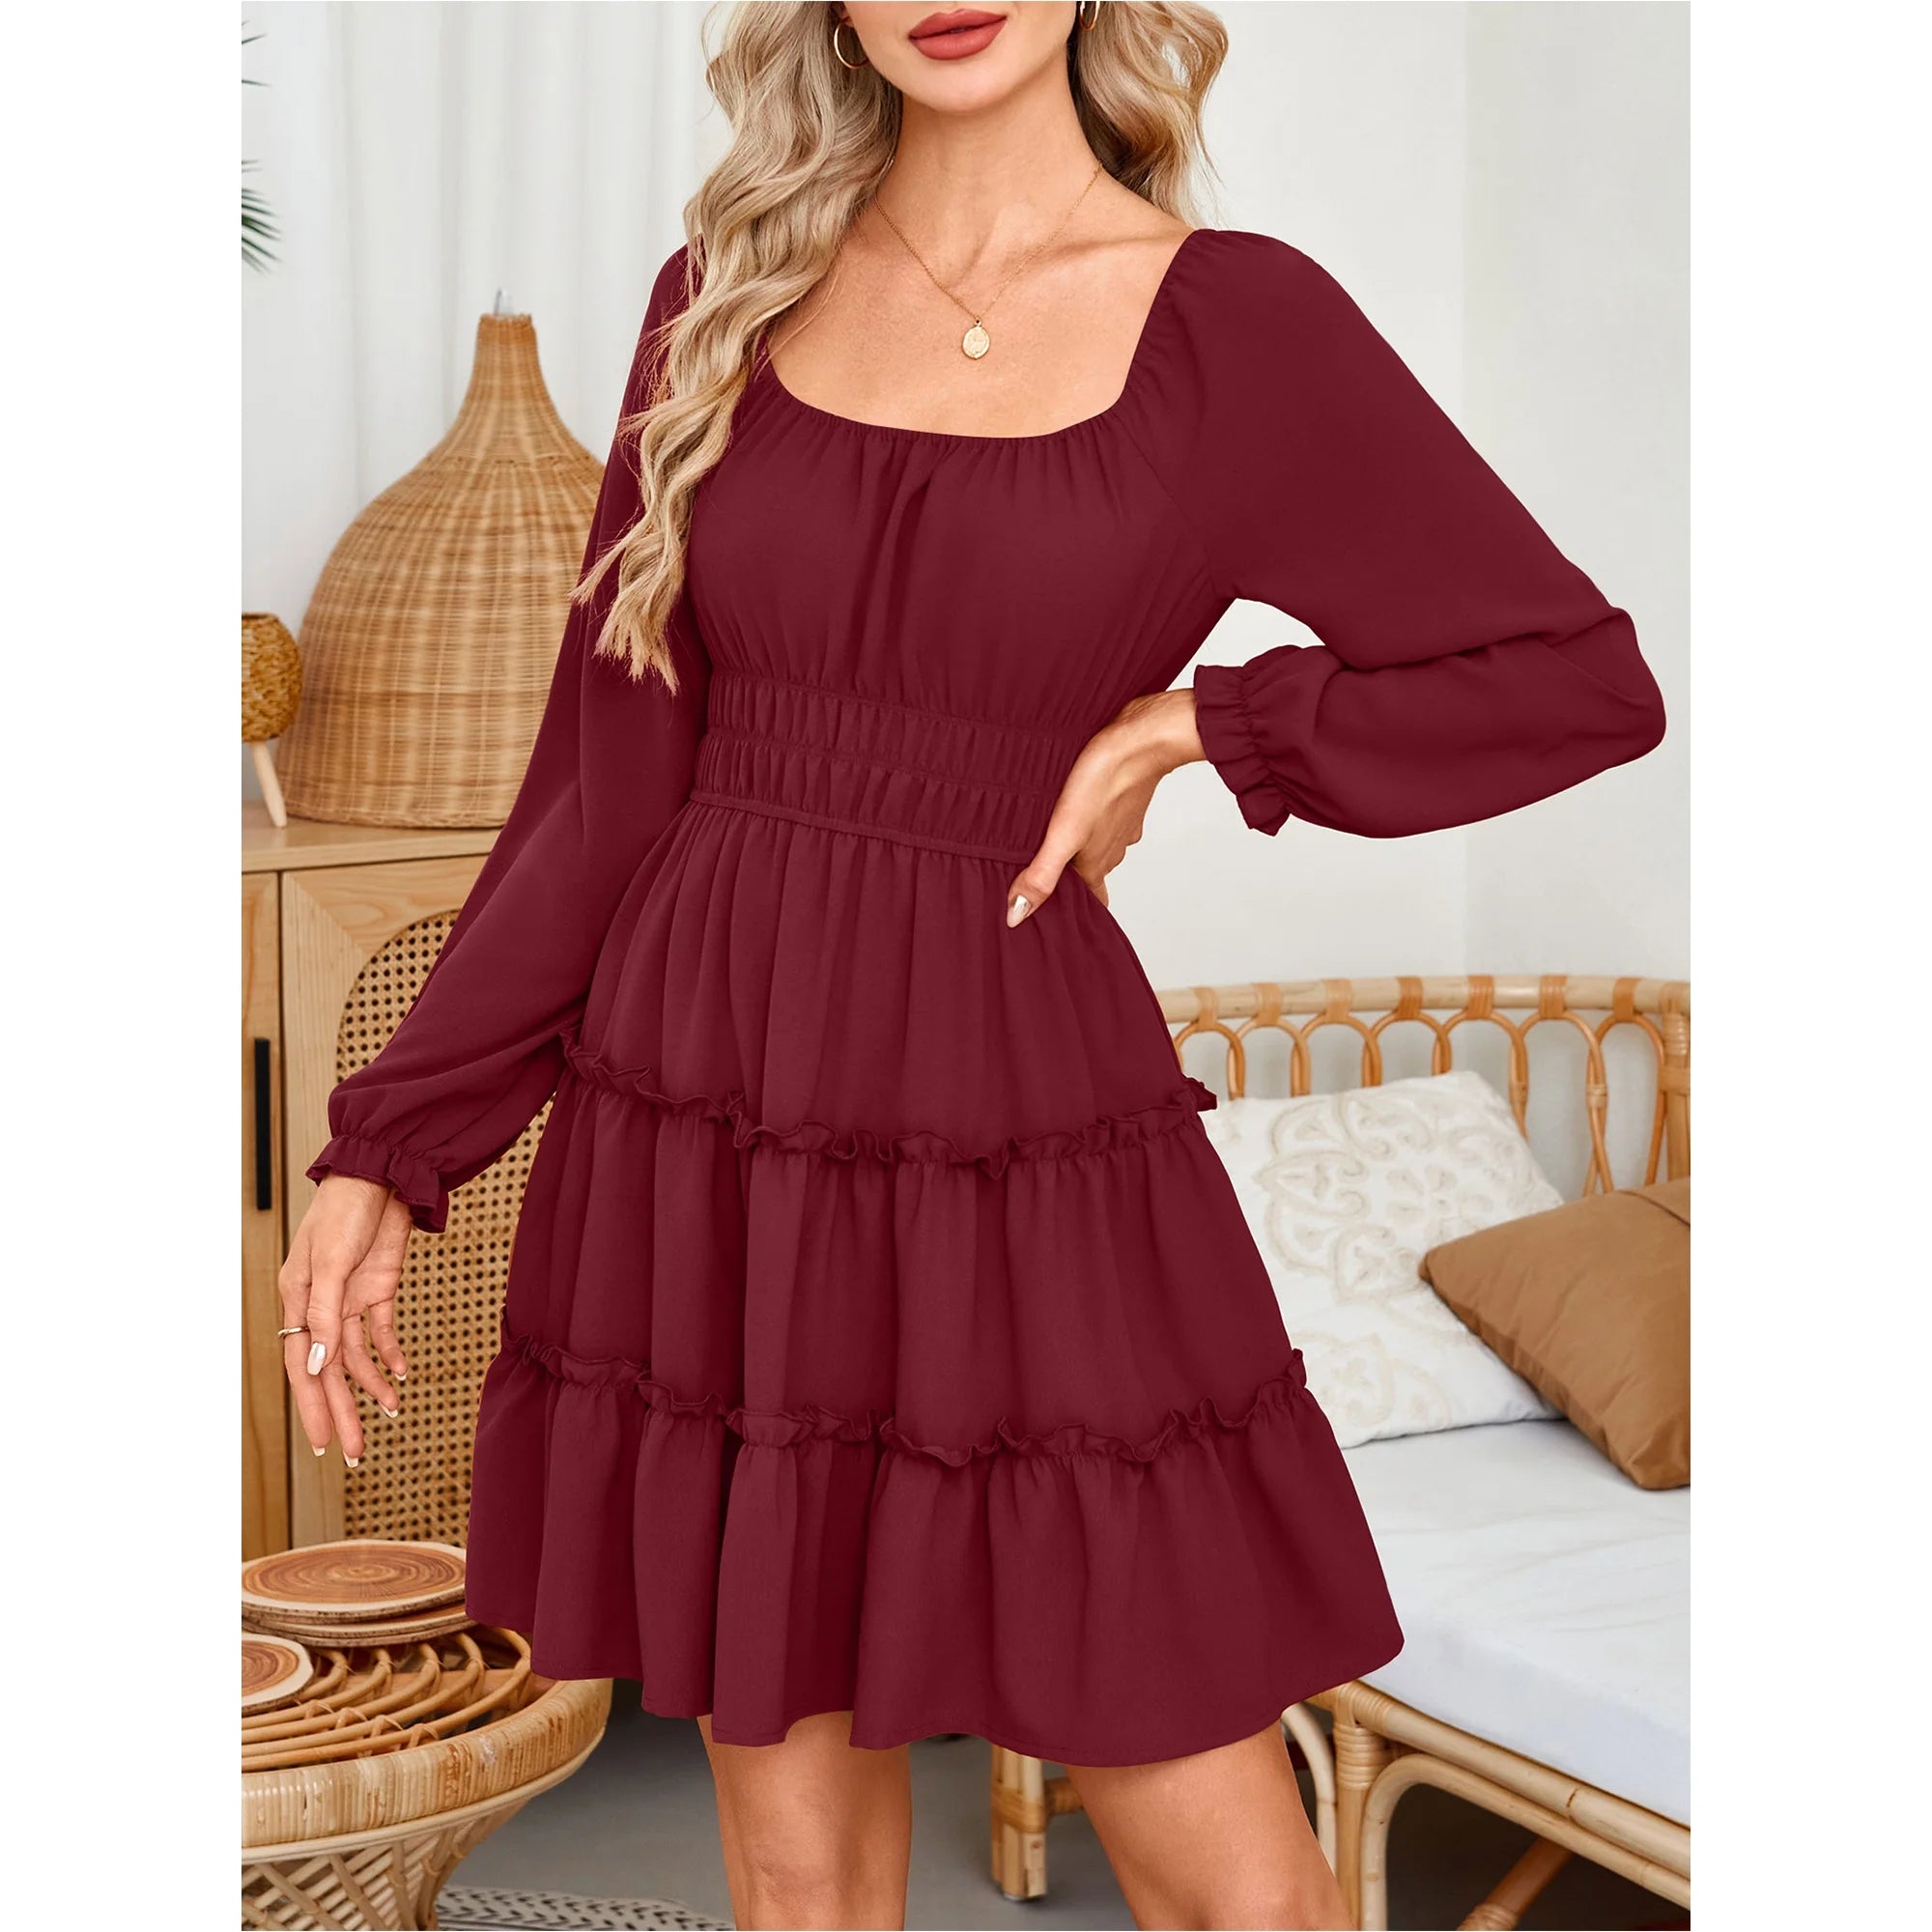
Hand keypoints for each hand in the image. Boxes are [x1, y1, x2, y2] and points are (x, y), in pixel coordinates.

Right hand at [279, 1176, 414, 1463]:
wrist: (382, 1172)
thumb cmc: (345, 1209)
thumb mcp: (331, 1261)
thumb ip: (324, 1312)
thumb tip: (314, 1363)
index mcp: (297, 1299)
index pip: (301, 1366)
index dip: (311, 1406)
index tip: (323, 1443)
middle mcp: (320, 1304)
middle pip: (329, 1369)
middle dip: (342, 1411)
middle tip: (355, 1453)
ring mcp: (350, 1297)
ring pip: (356, 1357)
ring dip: (371, 1387)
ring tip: (390, 1416)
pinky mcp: (379, 1287)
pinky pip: (382, 1331)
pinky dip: (391, 1354)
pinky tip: (402, 1376)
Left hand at [1006, 688, 1203, 921]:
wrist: (1141, 739)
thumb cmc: (1103, 783)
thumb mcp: (1064, 834)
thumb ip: (1041, 875)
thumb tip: (1016, 915)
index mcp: (1096, 863)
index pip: (1091, 901)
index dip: (1075, 911)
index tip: (1060, 919)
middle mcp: (1113, 848)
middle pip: (1093, 874)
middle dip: (1073, 879)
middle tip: (1048, 879)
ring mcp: (1122, 823)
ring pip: (1101, 844)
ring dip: (1082, 847)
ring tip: (1058, 841)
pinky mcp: (1125, 797)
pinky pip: (1107, 816)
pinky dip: (1093, 818)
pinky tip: (1079, 805)